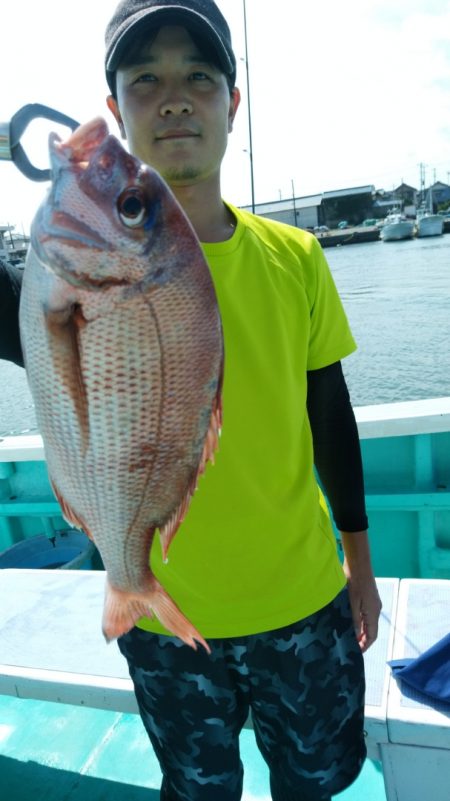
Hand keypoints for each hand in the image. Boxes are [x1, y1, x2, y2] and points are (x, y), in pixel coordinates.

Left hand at [340, 531, 381, 652]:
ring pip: (369, 622)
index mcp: (373, 613)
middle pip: (371, 630)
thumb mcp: (353, 603)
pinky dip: (361, 621)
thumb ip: (355, 620)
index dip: (365, 645)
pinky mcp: (370, 597)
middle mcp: (376, 609)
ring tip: (350, 636)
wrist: (359, 564)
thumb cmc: (354, 583)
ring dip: (361, 631)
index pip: (372, 635)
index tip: (357, 652)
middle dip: (363, 639)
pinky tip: (351, 621)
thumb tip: (357, 635)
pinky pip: (367, 614)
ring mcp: (374, 603)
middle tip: (351, 646)